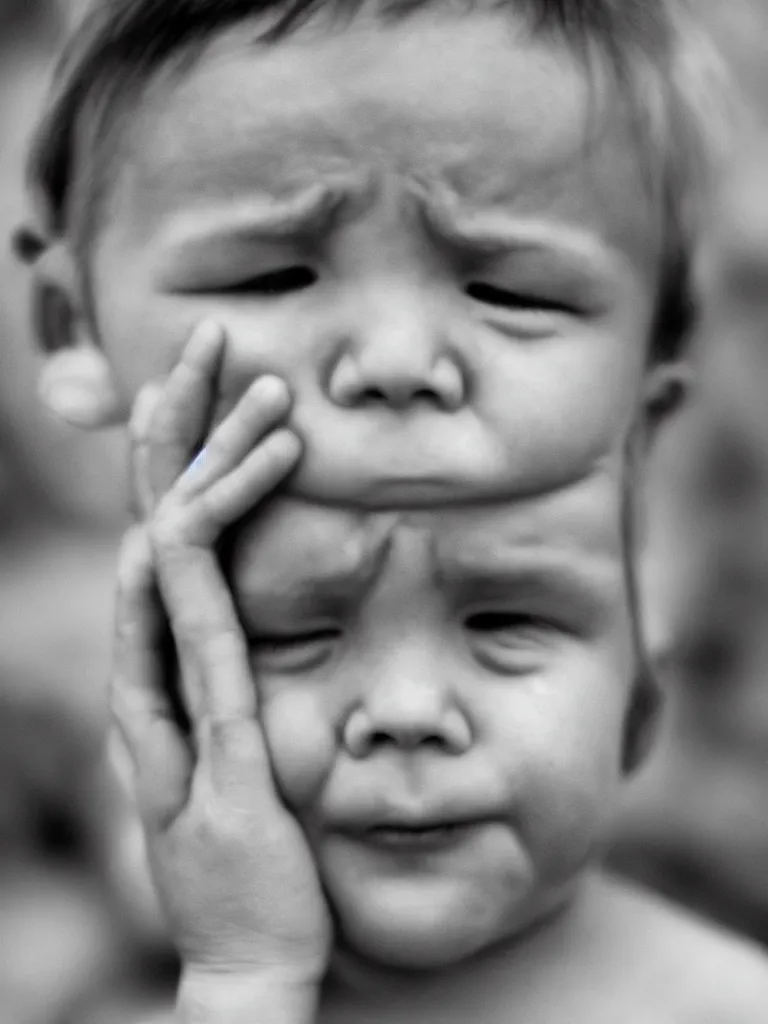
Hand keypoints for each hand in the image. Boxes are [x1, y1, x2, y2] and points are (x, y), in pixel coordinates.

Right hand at [110, 322, 331, 989]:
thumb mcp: (254, 747)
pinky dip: (192, 569)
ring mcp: (173, 706)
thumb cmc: (263, 855)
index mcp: (180, 660)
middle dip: (183, 421)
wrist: (253, 959)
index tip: (217, 376)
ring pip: (174, 558)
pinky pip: (189, 643)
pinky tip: (196, 507)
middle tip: (211, 336)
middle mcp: (160, 670)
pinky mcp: (203, 745)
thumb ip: (240, 682)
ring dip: (212, 468)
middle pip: (163, 515)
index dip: (190, 447)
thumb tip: (252, 622)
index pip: (177, 528)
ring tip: (260, 390)